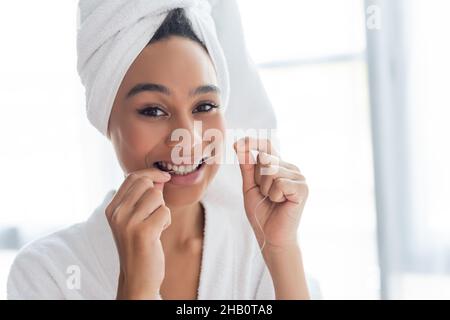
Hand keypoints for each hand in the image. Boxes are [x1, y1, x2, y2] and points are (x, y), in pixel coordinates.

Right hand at [105, 168, 171, 299]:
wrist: (137, 277)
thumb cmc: (139, 246)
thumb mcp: (135, 219)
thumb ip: (143, 198)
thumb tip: (159, 177)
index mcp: (112, 208)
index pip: (132, 177)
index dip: (151, 173)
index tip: (164, 177)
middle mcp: (117, 214)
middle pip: (146, 183)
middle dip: (158, 196)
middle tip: (154, 214)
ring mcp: (128, 223)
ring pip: (157, 196)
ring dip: (162, 210)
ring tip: (155, 226)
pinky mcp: (143, 232)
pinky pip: (165, 211)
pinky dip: (166, 221)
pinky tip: (158, 234)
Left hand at [233, 137, 307, 251]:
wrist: (271, 236)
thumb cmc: (261, 212)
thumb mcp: (249, 187)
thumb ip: (247, 167)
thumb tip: (240, 145)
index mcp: (278, 166)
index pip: (266, 146)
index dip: (252, 142)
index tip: (237, 143)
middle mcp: (290, 168)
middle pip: (265, 158)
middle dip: (257, 178)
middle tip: (265, 195)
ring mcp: (299, 177)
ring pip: (271, 171)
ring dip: (266, 189)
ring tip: (273, 200)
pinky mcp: (303, 188)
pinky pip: (280, 183)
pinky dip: (275, 196)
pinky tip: (282, 203)